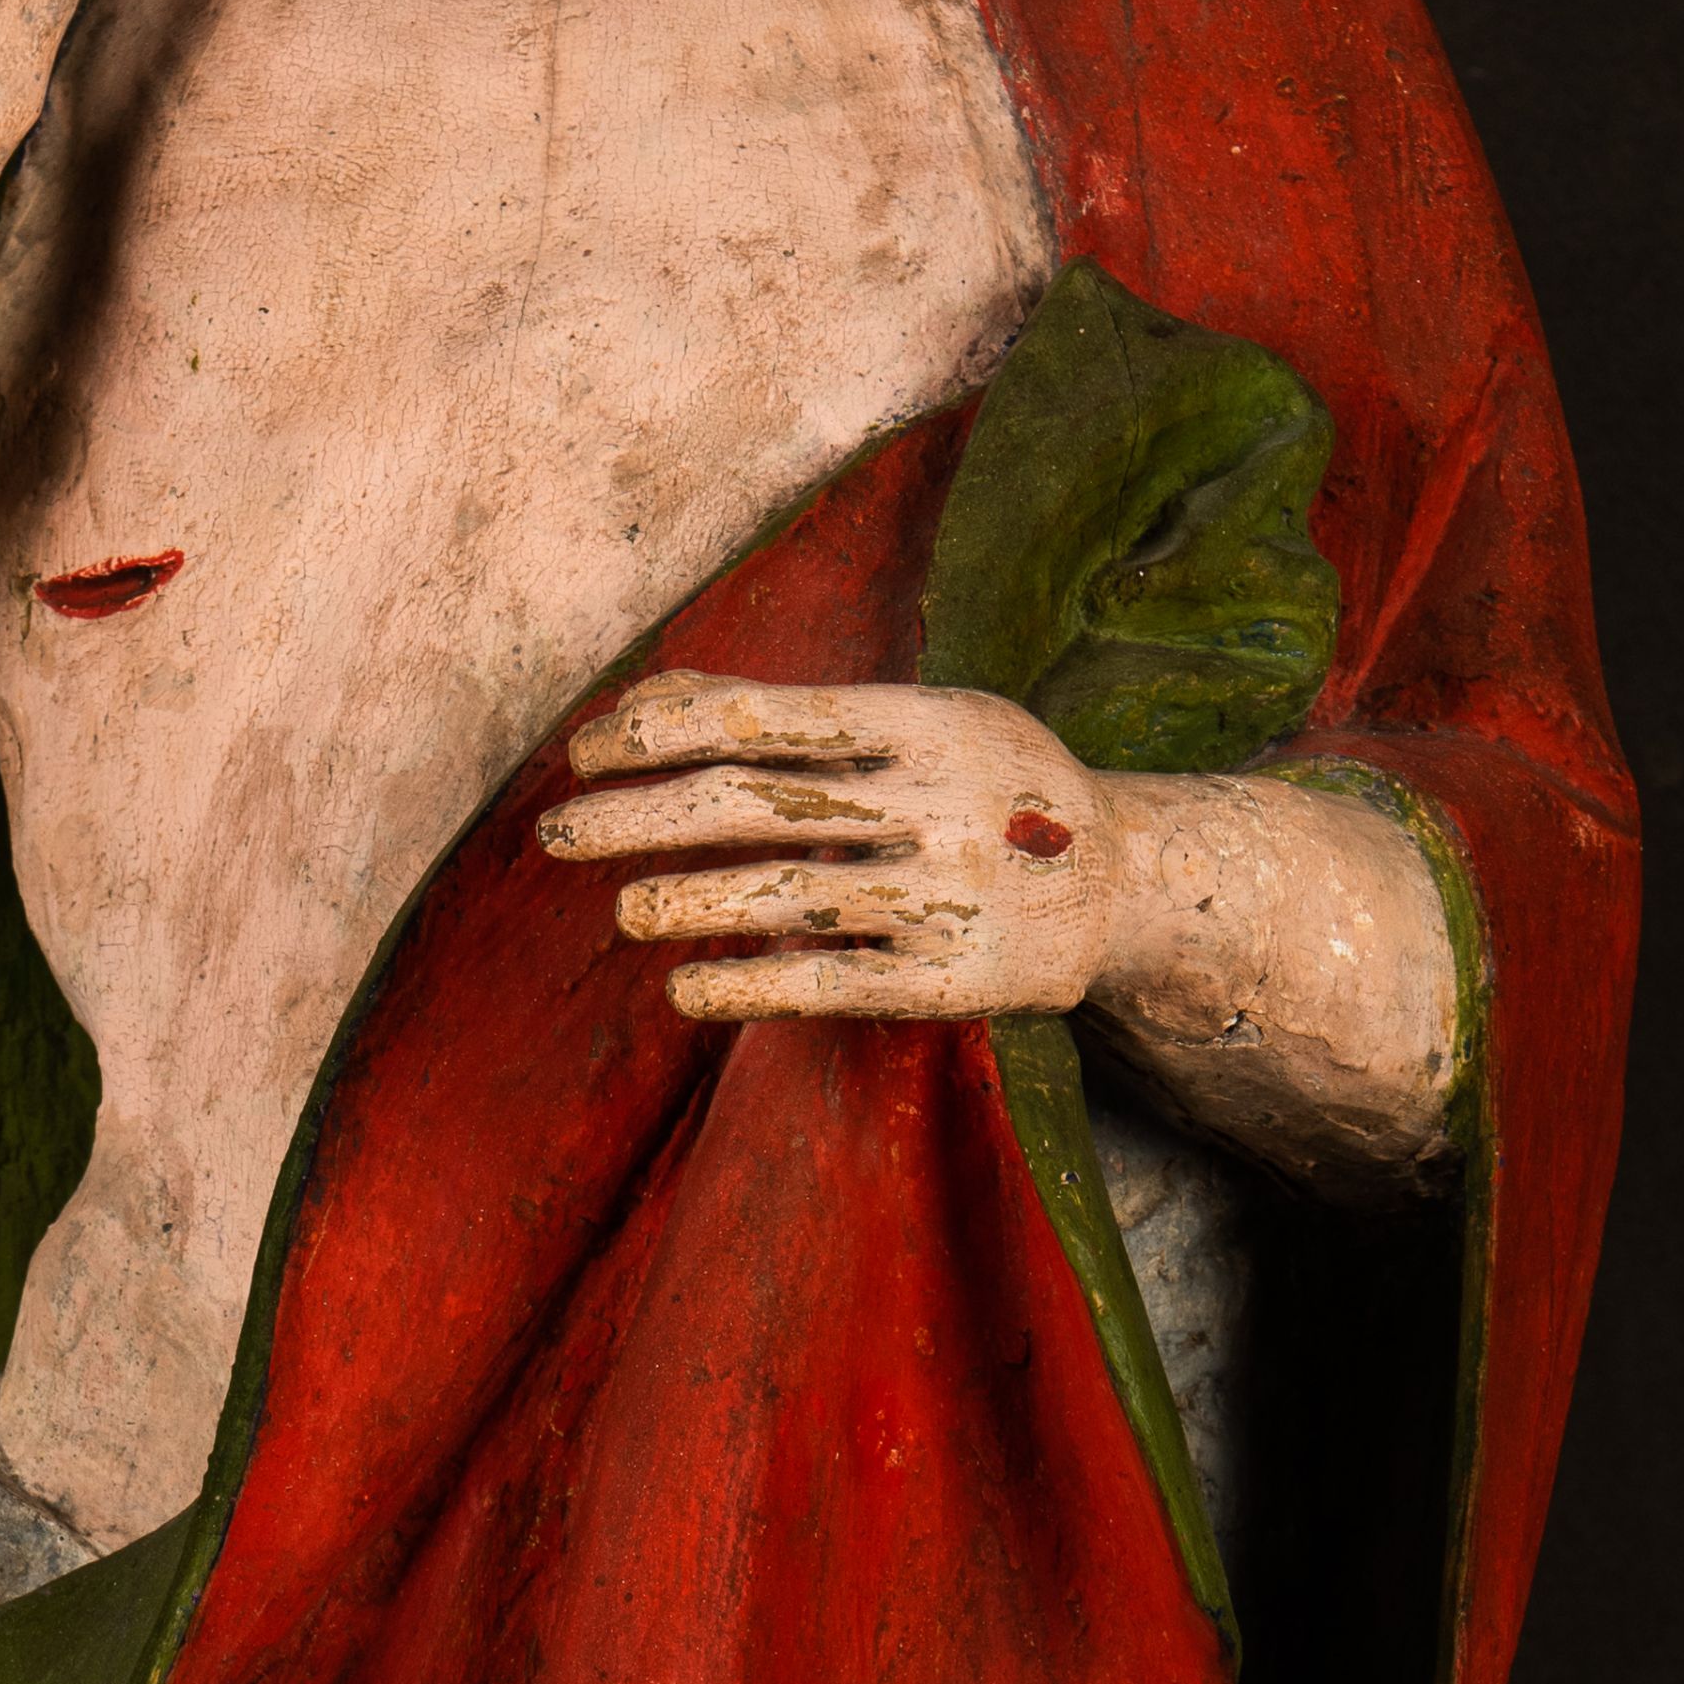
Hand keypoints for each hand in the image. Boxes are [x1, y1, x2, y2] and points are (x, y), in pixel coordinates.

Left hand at [538, 676, 1129, 1022]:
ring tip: (621, 911)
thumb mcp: (916, 723)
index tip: (586, 750)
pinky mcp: (951, 982)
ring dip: (690, 902)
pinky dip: (750, 985)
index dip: (664, 731)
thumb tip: (651, 697)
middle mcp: (935, 802)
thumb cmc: (989, 789)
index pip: (767, 715)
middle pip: (761, 802)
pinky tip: (684, 987)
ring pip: (790, 896)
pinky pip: (832, 984)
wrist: (1126, 885)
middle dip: (645, 815)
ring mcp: (945, 895)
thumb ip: (793, 714)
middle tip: (557, 831)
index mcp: (923, 720)